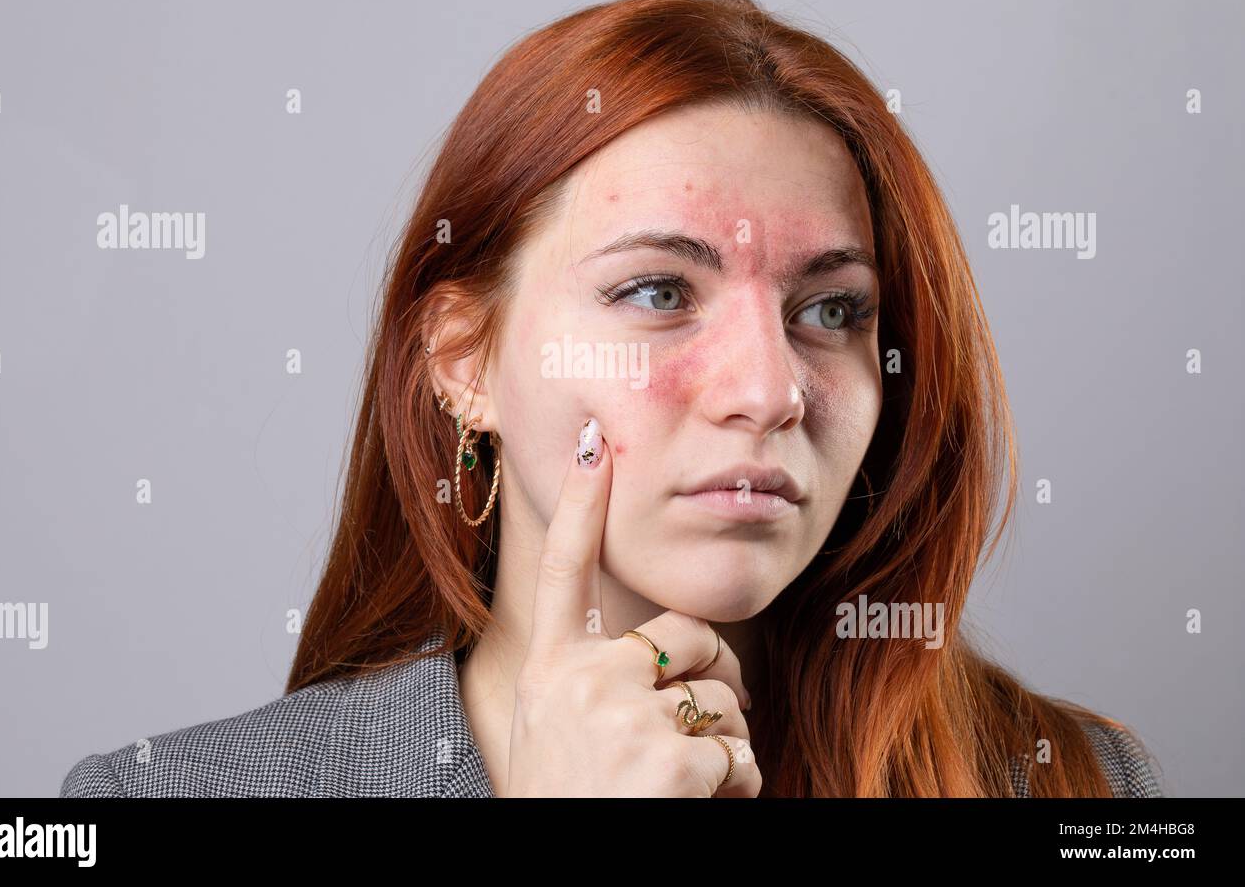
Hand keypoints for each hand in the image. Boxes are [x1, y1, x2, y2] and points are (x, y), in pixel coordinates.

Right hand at [500, 416, 760, 796]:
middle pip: (688, 638)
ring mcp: (623, 717)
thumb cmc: (563, 802)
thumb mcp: (552, 734)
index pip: (563, 570)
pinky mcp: (670, 759)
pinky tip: (694, 810)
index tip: (597, 444)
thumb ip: (586, 684)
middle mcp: (581, 681)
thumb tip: (658, 657)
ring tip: (678, 791)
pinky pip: (741, 757)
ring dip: (724, 749)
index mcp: (548, 671)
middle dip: (716, 677)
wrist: (558, 869)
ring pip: (723, 704)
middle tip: (705, 728)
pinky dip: (737, 788)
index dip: (582, 505)